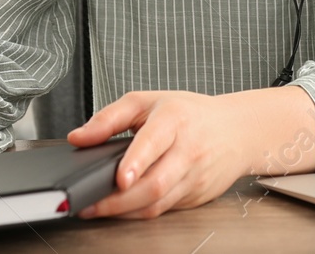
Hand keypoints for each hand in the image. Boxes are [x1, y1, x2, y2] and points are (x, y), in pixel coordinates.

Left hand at [66, 86, 314, 219]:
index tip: (120, 178)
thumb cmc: (190, 114)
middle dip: (118, 200)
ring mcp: (194, 176)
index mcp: (175, 119)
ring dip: (124, 211)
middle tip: (89, 203)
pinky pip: (163, 210)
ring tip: (96, 209)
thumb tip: (78, 137)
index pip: (155, 142)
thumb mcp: (148, 101)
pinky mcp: (196, 196)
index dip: (137, 162)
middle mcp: (188, 149)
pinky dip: (139, 213)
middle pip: (154, 184)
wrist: (237, 130)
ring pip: (157, 203)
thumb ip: (109, 117)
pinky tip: (121, 209)